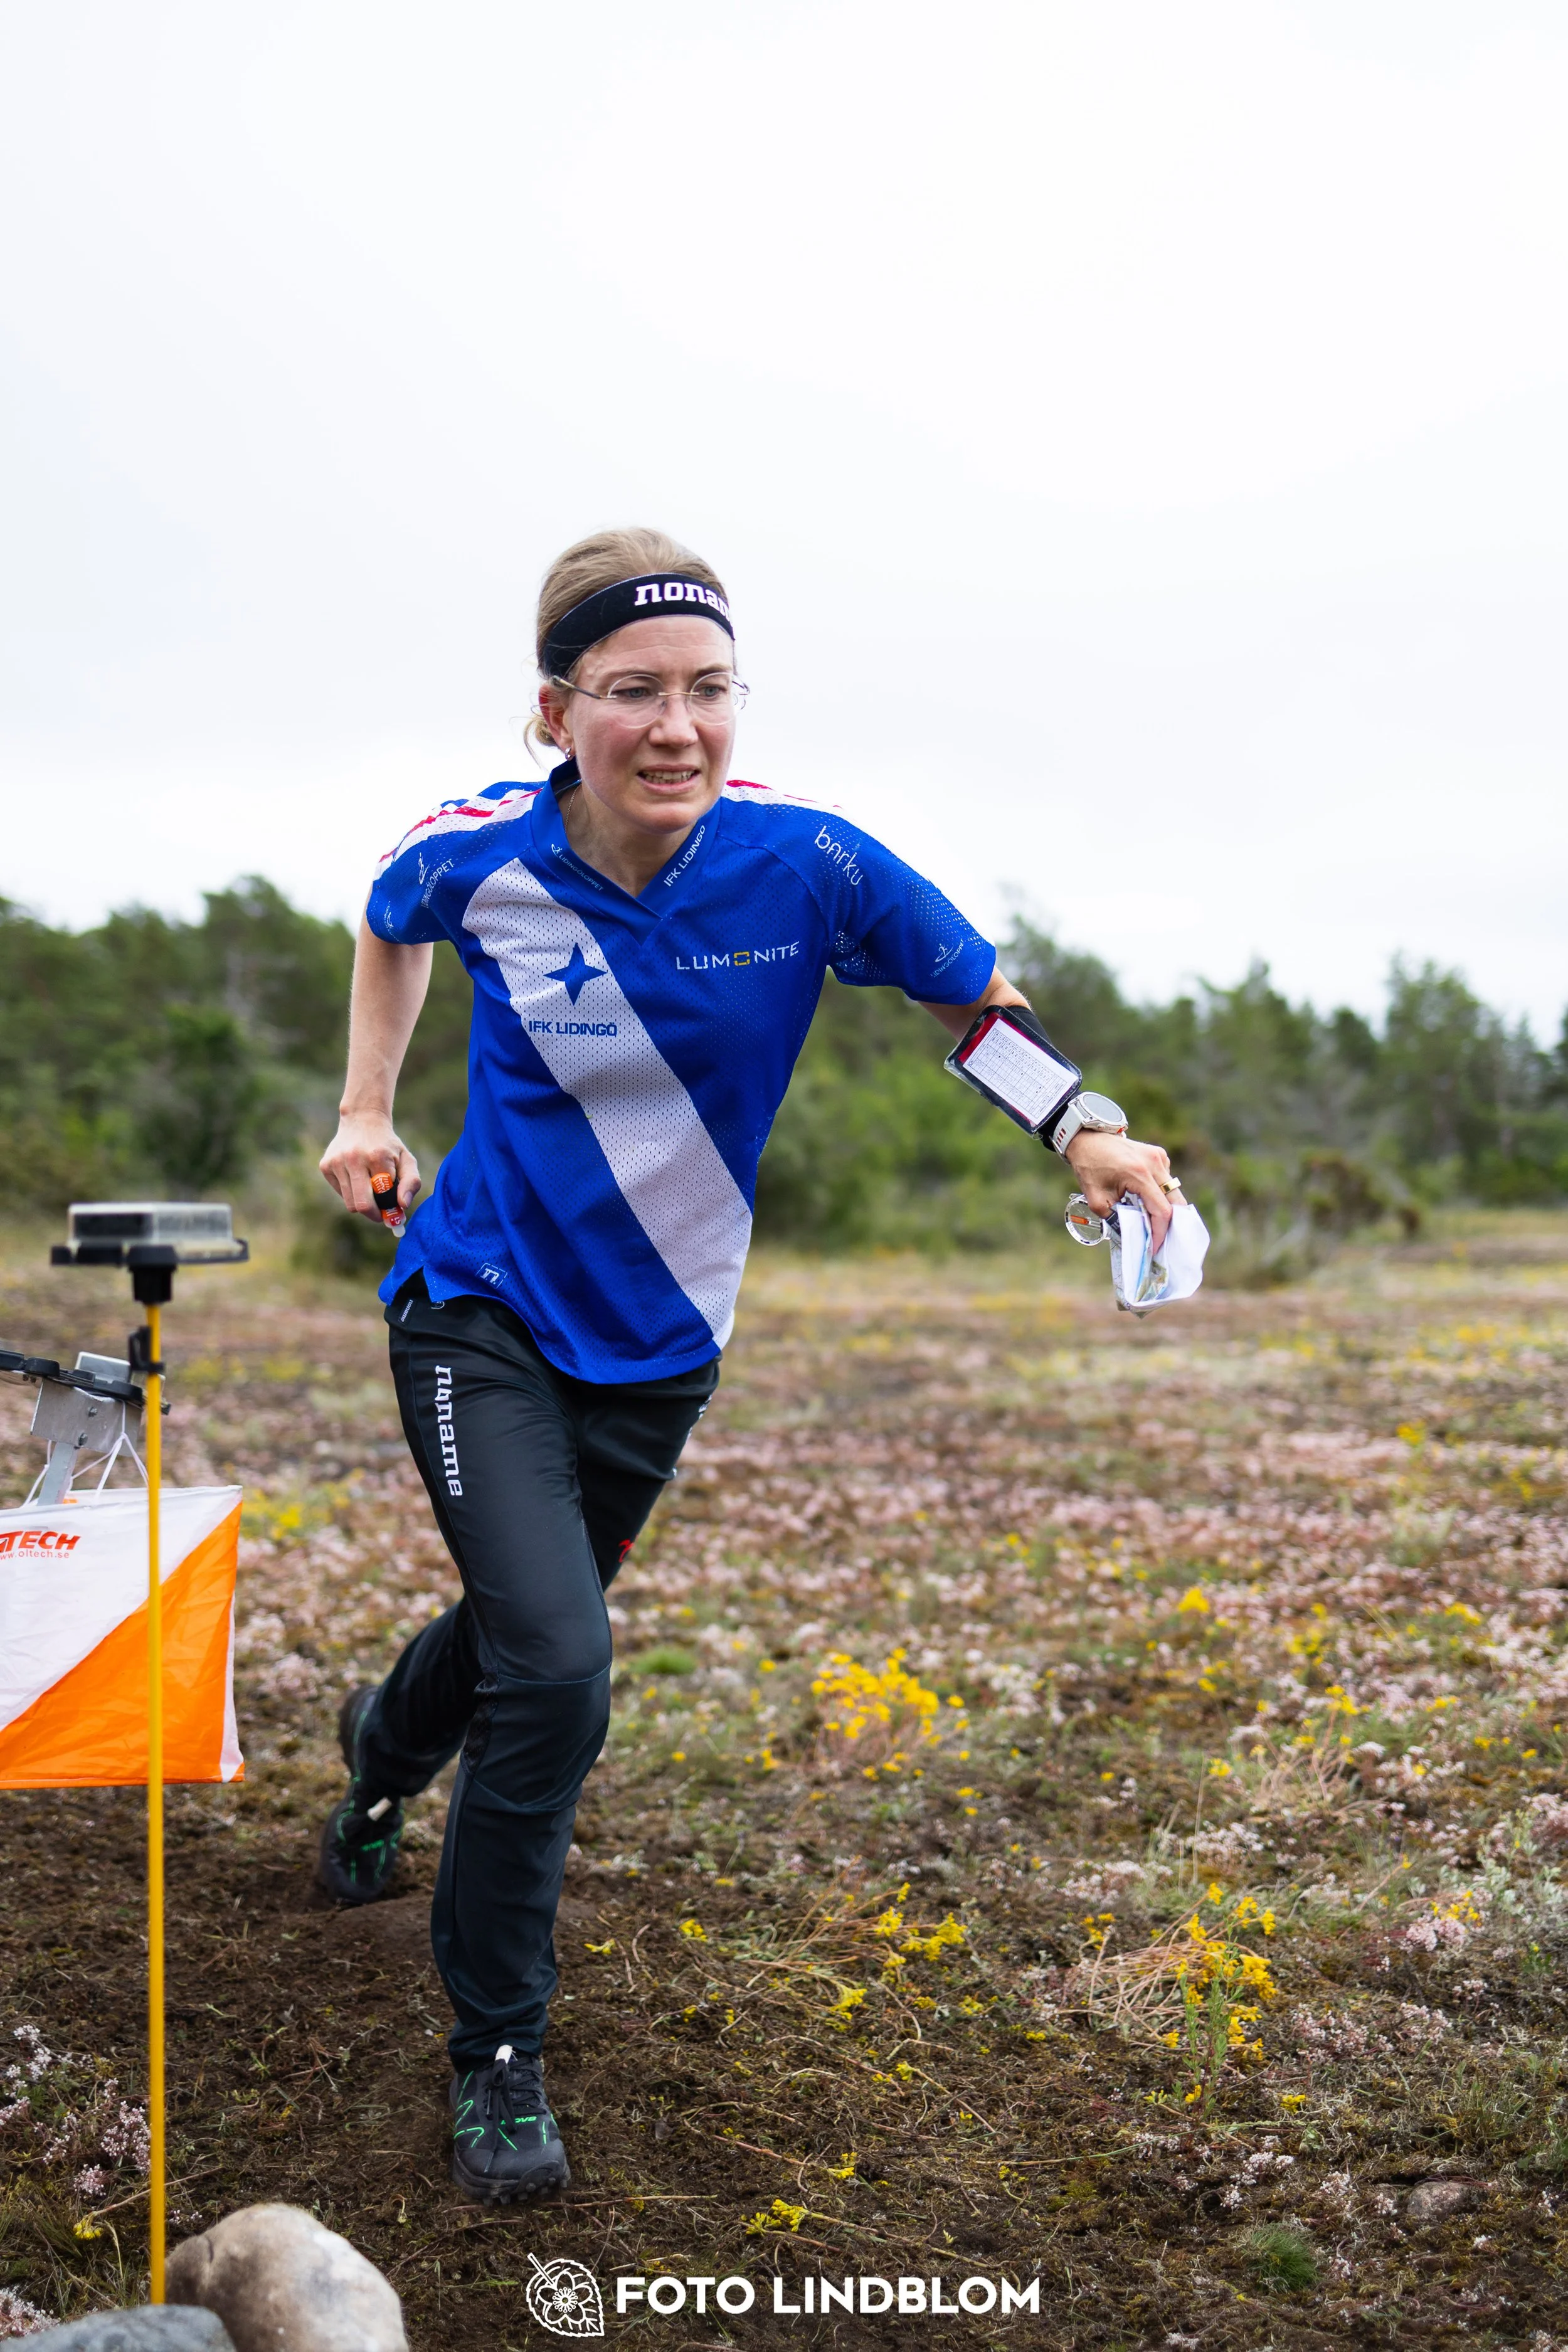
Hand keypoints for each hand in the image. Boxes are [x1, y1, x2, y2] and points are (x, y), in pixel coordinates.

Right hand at [318, 1113, 421, 1223]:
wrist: (362, 1120)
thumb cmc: (387, 1146)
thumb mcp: (407, 1159)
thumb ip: (411, 1182)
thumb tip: (403, 1205)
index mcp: (377, 1157)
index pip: (382, 1197)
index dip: (388, 1209)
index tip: (392, 1212)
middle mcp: (354, 1158)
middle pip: (362, 1205)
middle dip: (373, 1214)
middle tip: (380, 1213)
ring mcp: (337, 1162)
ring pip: (350, 1203)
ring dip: (362, 1203)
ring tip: (369, 1190)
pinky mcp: (325, 1165)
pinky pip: (340, 1193)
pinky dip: (350, 1192)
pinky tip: (356, 1177)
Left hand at [1065, 1130, 1176, 1251]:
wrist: (1087, 1139)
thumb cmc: (1090, 1167)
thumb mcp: (1097, 1200)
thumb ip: (1116, 1219)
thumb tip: (1134, 1236)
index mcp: (1139, 1174)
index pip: (1162, 1211)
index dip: (1160, 1233)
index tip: (1154, 1247)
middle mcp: (1154, 1163)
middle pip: (1176, 1202)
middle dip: (1170, 1224)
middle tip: (1161, 1240)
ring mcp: (1159, 1157)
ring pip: (1173, 1192)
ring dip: (1166, 1208)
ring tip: (1153, 1223)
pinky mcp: (1159, 1155)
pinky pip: (1166, 1181)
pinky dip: (1161, 1194)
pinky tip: (1146, 1198)